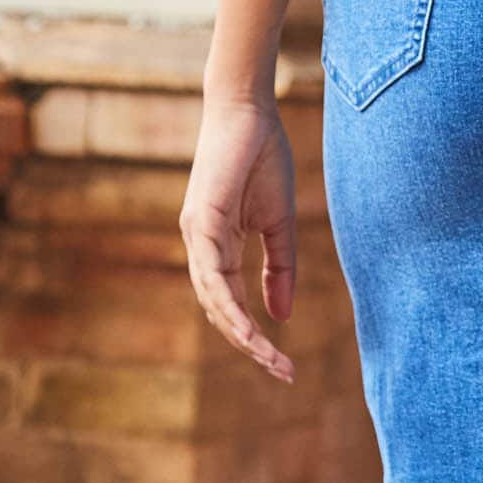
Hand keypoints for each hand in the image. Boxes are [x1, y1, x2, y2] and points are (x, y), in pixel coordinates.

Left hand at [179, 92, 297, 383]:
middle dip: (250, 346)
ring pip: (213, 300)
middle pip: (219, 312)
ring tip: (269, 358)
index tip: (284, 365)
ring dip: (241, 334)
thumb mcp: (278, 223)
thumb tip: (280, 318)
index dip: (255, 337)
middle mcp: (201, 247)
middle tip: (282, 372)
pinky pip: (212, 273)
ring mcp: (198, 235)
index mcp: (217, 248)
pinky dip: (228, 304)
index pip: (232, 304)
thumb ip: (279, 269)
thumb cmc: (262, 158)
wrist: (249, 110)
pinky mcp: (202, 220)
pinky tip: (247, 327)